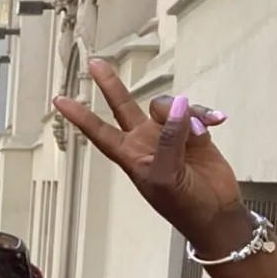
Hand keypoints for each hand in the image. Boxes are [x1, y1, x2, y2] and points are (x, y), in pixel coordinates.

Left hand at [53, 58, 248, 252]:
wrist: (216, 214)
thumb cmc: (184, 205)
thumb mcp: (166, 177)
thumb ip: (168, 140)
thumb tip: (177, 106)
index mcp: (130, 155)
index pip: (98, 132)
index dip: (80, 117)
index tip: (59, 101)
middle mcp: (145, 141)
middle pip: (123, 106)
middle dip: (110, 85)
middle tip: (95, 64)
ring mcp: (170, 135)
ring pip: (167, 105)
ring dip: (184, 114)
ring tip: (198, 134)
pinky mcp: (194, 132)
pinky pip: (195, 111)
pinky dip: (204, 114)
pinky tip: (216, 121)